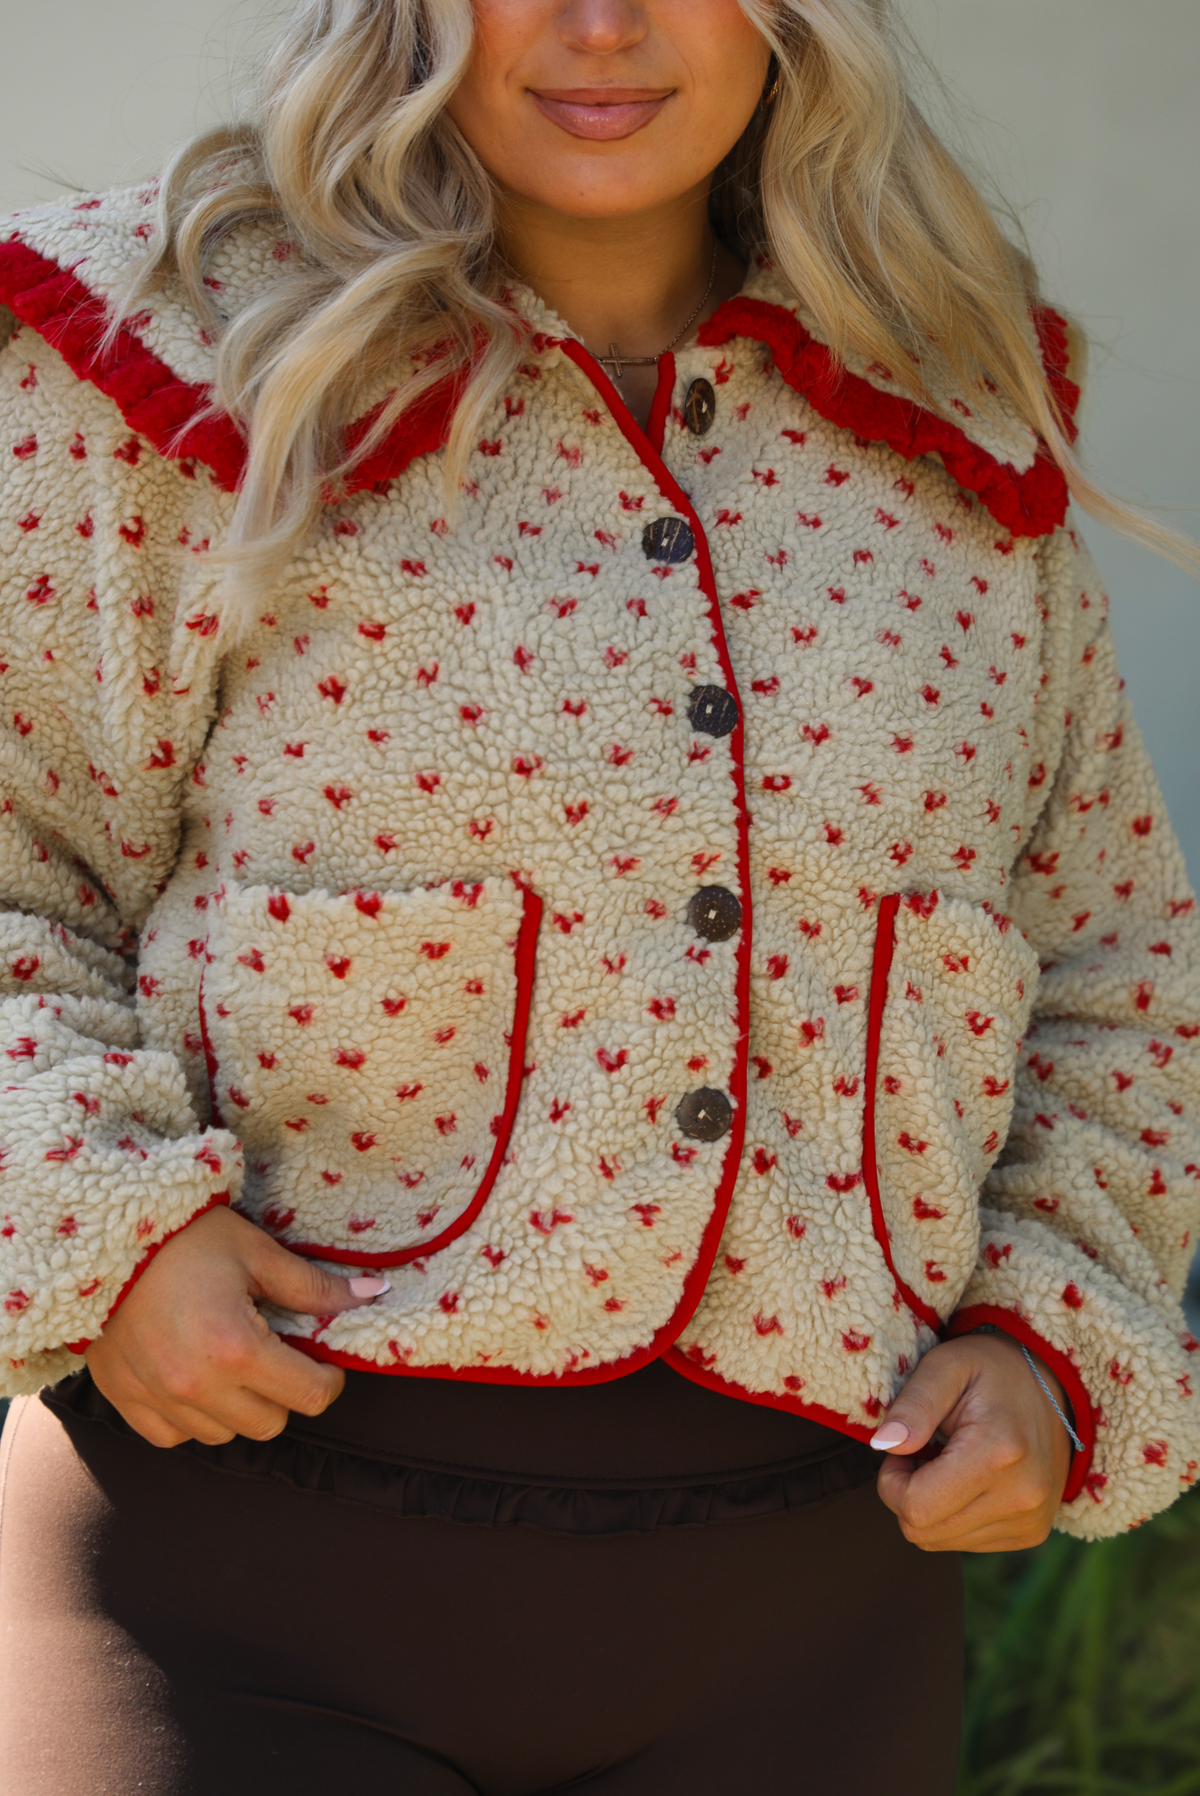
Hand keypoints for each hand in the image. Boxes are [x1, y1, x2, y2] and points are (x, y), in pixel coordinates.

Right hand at [85, 1206, 386, 1448]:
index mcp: (236, 1349)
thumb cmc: (185, 1238)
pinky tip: (194, 1375)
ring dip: (238, 1407)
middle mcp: (196, 1387)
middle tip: (274, 1354)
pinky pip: (174, 1437)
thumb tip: (372, 1293)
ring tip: (230, 1360)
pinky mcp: (125, 1401)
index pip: (310, 1396)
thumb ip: (313, 1286)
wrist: (101, 1237)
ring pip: (223, 1435)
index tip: (320, 1359)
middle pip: (270, 1424)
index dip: (328, 1379)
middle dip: (284, 1393)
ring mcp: (157, 1400)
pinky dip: (192, 1417)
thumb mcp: (256, 1253)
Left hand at [871, 1333, 1073, 1552]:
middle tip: (923, 1453)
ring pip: (941, 1542)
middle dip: (906, 1495)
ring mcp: (1030, 1520)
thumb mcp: (947, 1366)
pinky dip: (953, 1516)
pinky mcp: (1031, 1533)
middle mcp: (1021, 1496)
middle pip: (924, 1532)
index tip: (905, 1449)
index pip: (916, 1507)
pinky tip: (967, 1481)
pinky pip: (966, 1543)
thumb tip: (884, 1445)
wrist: (1053, 1387)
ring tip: (947, 1464)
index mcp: (998, 1452)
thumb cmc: (990, 1370)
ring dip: (930, 1507)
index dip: (891, 1481)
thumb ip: (914, 1403)